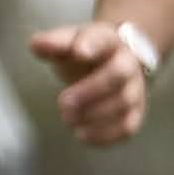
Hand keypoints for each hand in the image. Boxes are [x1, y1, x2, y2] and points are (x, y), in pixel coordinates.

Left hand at [29, 24, 152, 145]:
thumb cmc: (86, 54)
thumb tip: (37, 44)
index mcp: (108, 42)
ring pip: (123, 102)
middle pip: (118, 74)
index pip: (103, 39)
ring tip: (67, 118)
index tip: (79, 51)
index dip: (92, 44)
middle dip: (90, 90)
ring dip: (93, 114)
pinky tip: (81, 134)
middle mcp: (128, 64)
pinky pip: (127, 127)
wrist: (118, 63)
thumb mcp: (69, 42)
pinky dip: (104, 135)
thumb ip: (53, 43)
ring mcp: (135, 89)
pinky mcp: (136, 112)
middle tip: (63, 103)